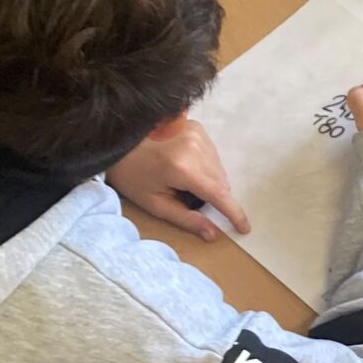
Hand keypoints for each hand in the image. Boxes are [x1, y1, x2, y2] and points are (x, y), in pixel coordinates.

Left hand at [109, 119, 249, 242]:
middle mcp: (196, 147)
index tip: (245, 228)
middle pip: (221, 181)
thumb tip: (213, 234)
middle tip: (192, 201)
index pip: (218, 194)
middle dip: (216, 197)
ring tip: (187, 184)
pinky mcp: (197, 128)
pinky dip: (207, 167)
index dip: (234, 213)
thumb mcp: (155, 203)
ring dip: (212, 182)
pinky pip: (213, 155)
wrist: (117, 141)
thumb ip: (186, 219)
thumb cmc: (131, 176)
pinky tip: (187, 169)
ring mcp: (198, 134)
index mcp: (183, 168)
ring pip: (219, 169)